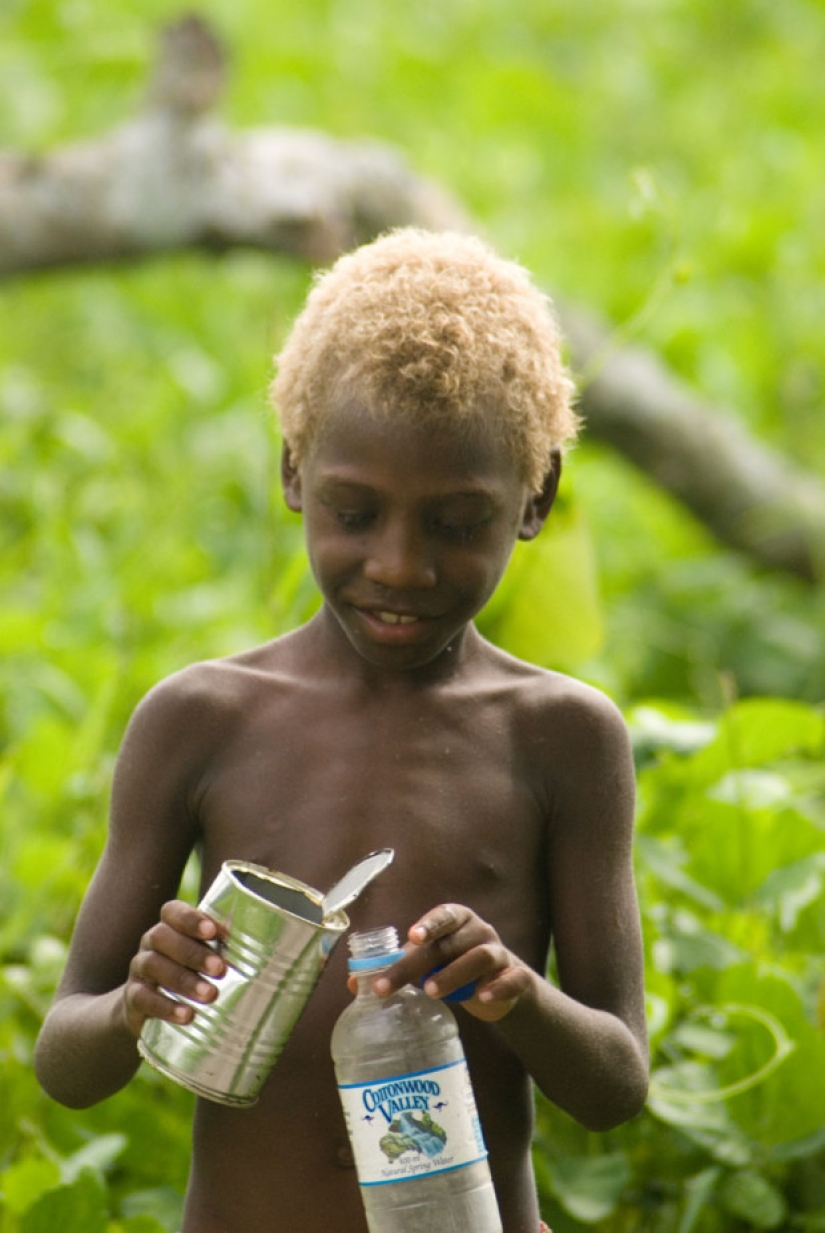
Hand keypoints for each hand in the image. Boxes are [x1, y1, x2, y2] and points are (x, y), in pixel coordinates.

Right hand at [123, 900, 226, 1036]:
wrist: (149, 1008)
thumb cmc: (192, 972)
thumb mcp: (205, 957)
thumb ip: (228, 950)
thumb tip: (278, 955)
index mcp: (170, 926)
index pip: (173, 911)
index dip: (192, 919)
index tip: (214, 931)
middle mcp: (151, 942)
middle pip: (164, 937)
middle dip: (194, 952)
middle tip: (221, 969)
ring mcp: (139, 969)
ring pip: (155, 966)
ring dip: (184, 980)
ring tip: (210, 995)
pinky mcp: (132, 998)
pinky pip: (143, 998)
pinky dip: (165, 1007)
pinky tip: (187, 1016)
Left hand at [359, 904, 533, 1022]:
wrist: (504, 986)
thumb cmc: (457, 966)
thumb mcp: (429, 964)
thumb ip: (398, 967)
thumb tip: (352, 982)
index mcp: (458, 921)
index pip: (444, 915)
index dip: (429, 923)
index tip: (412, 936)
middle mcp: (480, 932)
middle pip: (450, 943)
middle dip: (420, 963)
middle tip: (393, 984)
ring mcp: (500, 953)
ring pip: (480, 957)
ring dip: (454, 973)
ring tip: (430, 991)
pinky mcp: (516, 977)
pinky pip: (510, 979)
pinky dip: (497, 987)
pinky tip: (481, 998)